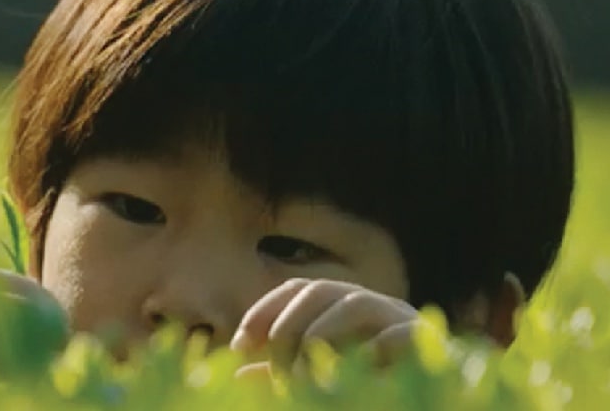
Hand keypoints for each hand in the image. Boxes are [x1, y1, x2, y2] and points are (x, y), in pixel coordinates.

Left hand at [231, 279, 418, 373]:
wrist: (447, 396)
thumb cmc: (380, 388)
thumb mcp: (327, 382)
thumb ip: (286, 376)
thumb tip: (237, 374)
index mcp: (346, 310)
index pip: (298, 290)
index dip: (265, 309)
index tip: (238, 343)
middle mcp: (372, 306)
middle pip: (321, 290)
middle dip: (288, 323)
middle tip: (275, 366)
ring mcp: (402, 320)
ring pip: (355, 302)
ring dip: (321, 331)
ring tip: (301, 369)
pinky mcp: (431, 345)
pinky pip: (402, 333)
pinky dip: (375, 347)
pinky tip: (358, 367)